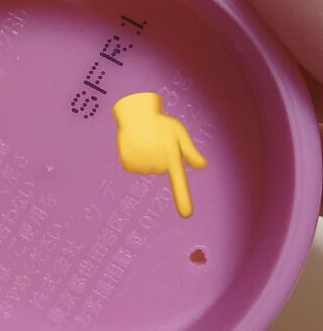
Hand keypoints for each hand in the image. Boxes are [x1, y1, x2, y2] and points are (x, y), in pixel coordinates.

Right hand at [112, 91, 207, 217]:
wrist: (134, 115)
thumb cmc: (160, 123)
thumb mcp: (178, 133)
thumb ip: (189, 151)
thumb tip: (202, 166)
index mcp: (171, 156)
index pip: (179, 181)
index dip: (182, 198)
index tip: (186, 215)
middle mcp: (156, 163)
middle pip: (161, 169)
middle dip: (160, 157)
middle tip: (156, 141)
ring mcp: (141, 165)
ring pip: (148, 168)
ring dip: (147, 157)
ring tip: (144, 141)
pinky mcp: (129, 165)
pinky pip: (135, 168)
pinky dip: (135, 159)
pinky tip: (135, 146)